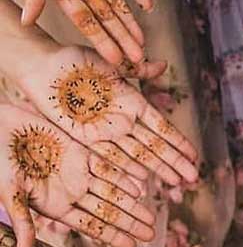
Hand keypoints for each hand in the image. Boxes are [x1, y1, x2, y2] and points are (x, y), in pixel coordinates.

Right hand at [0, 0, 151, 64]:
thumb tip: (28, 22)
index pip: (83, 20)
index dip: (100, 40)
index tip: (114, 61)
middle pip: (104, 16)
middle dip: (120, 38)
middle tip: (137, 62)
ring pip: (117, 0)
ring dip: (130, 21)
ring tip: (143, 43)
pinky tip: (149, 7)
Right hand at [0, 104, 154, 246]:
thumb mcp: (9, 191)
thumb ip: (23, 221)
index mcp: (55, 205)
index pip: (91, 225)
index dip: (112, 236)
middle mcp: (70, 191)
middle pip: (108, 211)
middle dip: (130, 223)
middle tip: (152, 236)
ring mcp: (77, 171)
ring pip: (112, 190)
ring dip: (133, 204)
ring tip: (152, 217)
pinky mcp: (80, 150)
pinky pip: (108, 165)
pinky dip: (124, 175)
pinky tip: (142, 186)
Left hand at [18, 44, 197, 185]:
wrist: (42, 68)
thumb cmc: (75, 61)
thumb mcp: (110, 63)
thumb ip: (137, 68)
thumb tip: (163, 66)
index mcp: (133, 103)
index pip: (162, 128)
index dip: (179, 142)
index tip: (195, 155)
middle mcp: (123, 122)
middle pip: (154, 146)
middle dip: (174, 162)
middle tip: (193, 178)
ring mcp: (106, 133)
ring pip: (136, 156)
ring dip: (156, 171)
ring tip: (174, 185)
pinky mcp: (86, 140)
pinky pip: (109, 159)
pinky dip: (126, 172)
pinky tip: (141, 184)